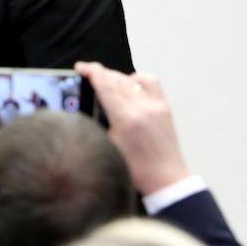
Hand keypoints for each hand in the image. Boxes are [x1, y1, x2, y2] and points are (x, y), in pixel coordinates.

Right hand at [75, 61, 191, 193]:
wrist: (166, 178)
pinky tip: (130, 84)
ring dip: (116, 76)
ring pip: (131, 79)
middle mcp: (141, 107)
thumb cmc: (133, 168)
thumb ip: (99, 122)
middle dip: (100, 72)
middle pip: (117, 79)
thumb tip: (88, 106)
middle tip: (87, 72)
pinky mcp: (165, 107)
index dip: (92, 72)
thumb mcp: (108, 145)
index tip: (80, 67)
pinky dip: (137, 79)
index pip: (105, 85)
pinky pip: (151, 82)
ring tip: (106, 80)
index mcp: (125, 118)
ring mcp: (155, 105)